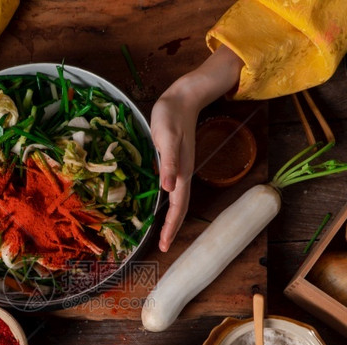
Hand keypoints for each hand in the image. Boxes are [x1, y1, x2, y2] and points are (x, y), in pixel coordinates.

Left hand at [149, 46, 243, 251]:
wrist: (184, 96)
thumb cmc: (172, 115)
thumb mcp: (166, 137)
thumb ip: (168, 163)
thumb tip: (168, 189)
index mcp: (181, 172)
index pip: (178, 207)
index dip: (171, 227)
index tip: (164, 246)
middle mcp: (182, 174)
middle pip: (180, 208)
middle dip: (172, 228)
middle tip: (164, 247)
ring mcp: (180, 168)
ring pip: (177, 200)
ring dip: (171, 218)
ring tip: (163, 232)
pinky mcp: (175, 161)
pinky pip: (173, 188)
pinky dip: (169, 202)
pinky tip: (162, 203)